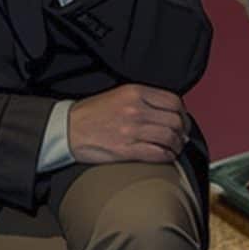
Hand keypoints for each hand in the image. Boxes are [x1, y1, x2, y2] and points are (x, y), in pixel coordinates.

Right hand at [67, 84, 190, 164]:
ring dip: (176, 145)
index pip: (173, 101)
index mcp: (135, 92)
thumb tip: (169, 112)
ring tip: (174, 147)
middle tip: (181, 136)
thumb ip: (144, 99)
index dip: (182, 113)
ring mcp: (131, 130)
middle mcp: (136, 109)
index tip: (181, 120)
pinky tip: (166, 156)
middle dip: (182, 131)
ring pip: (169, 138)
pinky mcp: (126, 150)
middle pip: (175, 121)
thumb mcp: (119, 94)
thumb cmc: (91, 113)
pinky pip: (157, 154)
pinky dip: (167, 156)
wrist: (66, 129)